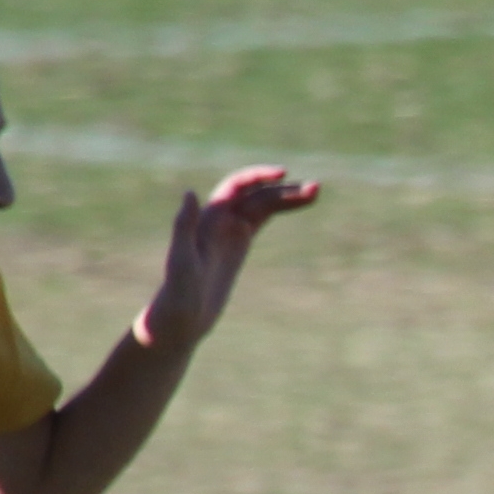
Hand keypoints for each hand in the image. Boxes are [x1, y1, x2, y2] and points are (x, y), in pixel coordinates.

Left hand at [137, 167, 322, 352]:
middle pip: (257, 195)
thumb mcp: (181, 260)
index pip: (238, 187)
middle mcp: (220, 220)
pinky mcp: (238, 247)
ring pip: (263, 205)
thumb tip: (191, 193)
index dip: (260, 177)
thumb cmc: (177, 293)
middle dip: (285, 190)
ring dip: (288, 197)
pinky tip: (298, 206)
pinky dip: (279, 210)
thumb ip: (184, 226)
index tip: (284, 175)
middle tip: (316, 189)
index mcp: (209, 219)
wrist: (181, 318)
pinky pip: (261, 220)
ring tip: (316, 193)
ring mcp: (230, 232)